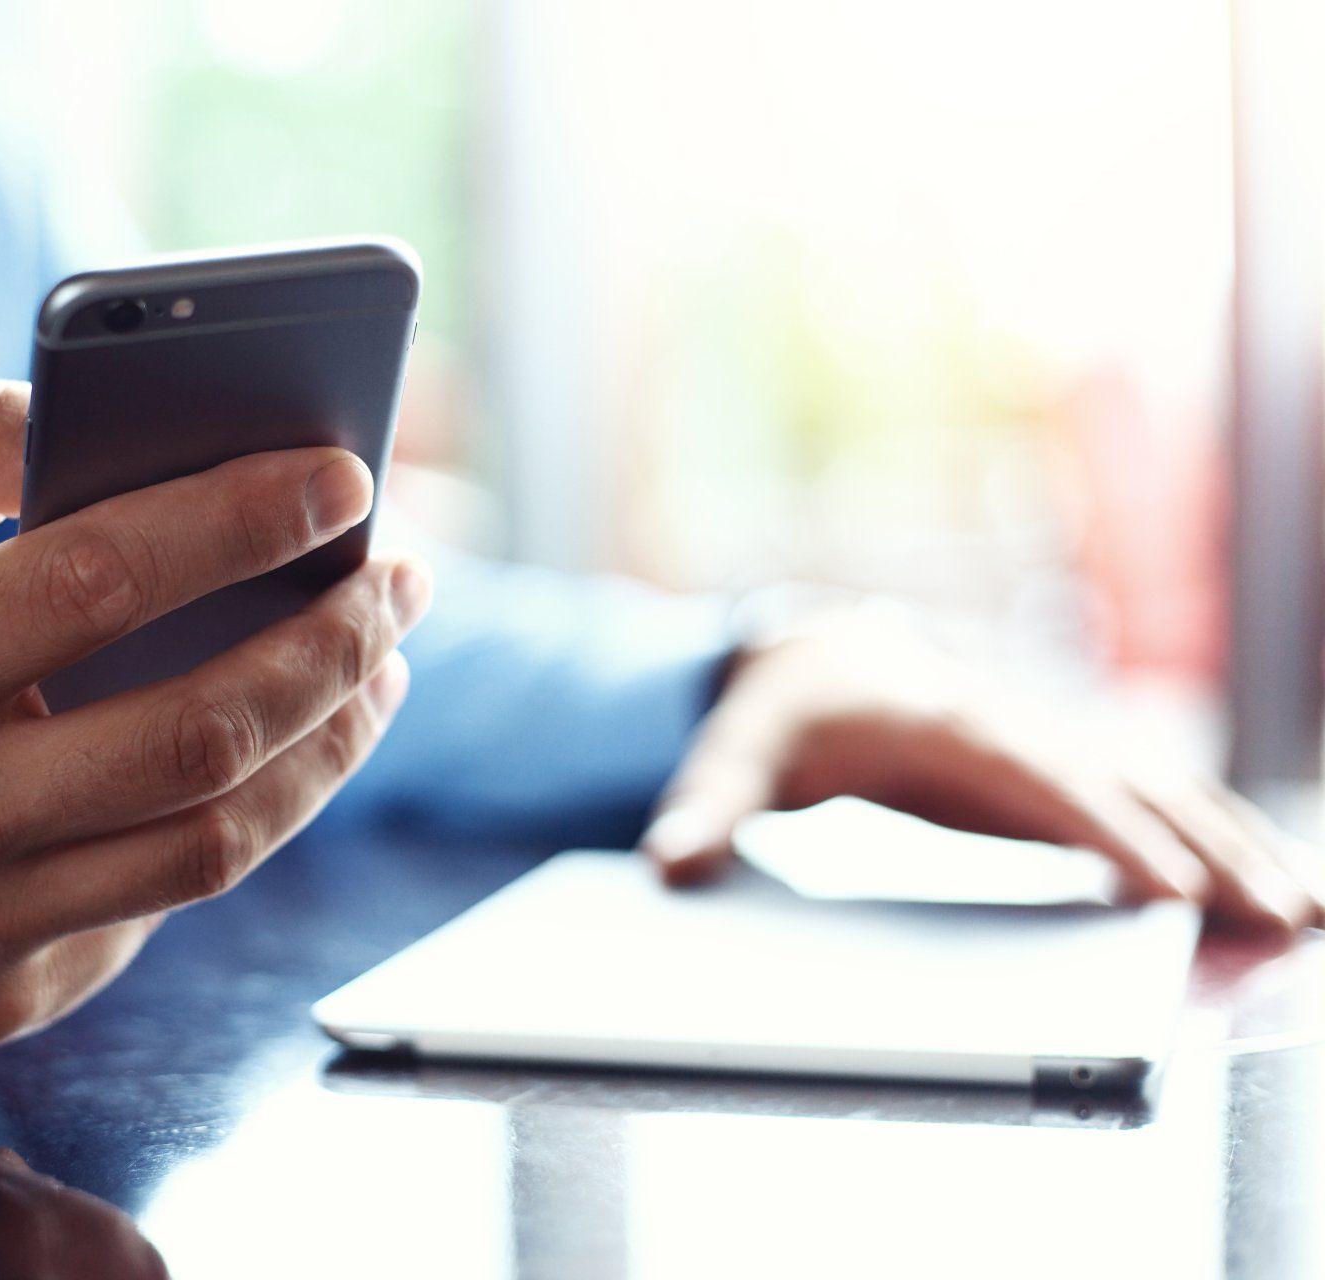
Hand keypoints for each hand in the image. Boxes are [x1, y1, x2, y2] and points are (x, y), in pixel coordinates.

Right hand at [0, 382, 429, 1042]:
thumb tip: (110, 409)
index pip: (95, 582)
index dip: (238, 522)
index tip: (343, 478)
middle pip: (191, 735)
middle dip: (332, 647)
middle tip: (401, 582)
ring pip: (213, 839)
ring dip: (331, 740)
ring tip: (382, 663)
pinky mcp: (7, 993)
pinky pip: (174, 898)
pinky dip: (264, 811)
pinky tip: (301, 744)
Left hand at [638, 614, 1324, 931]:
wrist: (814, 664)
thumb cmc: (779, 717)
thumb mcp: (731, 757)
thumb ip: (705, 809)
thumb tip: (674, 867)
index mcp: (938, 719)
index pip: (1033, 777)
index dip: (1100, 829)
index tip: (1164, 888)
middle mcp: (1009, 725)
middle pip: (1122, 784)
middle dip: (1204, 849)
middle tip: (1280, 916)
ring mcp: (1043, 747)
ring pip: (1158, 791)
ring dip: (1233, 846)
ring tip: (1304, 914)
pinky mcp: (1058, 775)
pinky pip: (1150, 805)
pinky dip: (1212, 841)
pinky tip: (1265, 892)